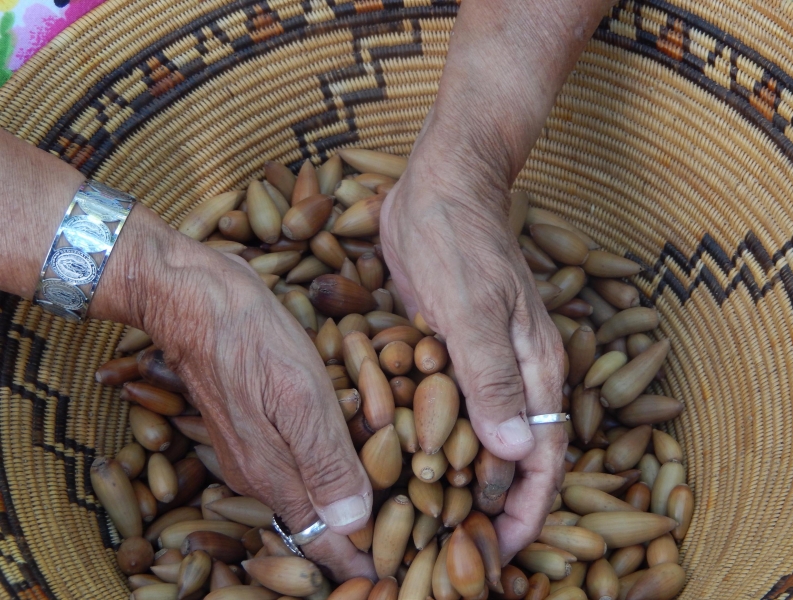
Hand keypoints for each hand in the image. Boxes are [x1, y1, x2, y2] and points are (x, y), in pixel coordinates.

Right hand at [98, 207, 375, 580]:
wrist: (194, 296)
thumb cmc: (250, 337)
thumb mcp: (298, 395)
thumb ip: (325, 462)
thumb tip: (353, 524)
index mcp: (274, 474)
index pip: (320, 541)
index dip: (356, 563)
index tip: (391, 577)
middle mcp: (262, 471)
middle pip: (313, 525)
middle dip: (354, 540)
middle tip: (400, 547)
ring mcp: (256, 447)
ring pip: (307, 494)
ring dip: (342, 508)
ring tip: (386, 512)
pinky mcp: (257, 422)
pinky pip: (298, 463)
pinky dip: (328, 471)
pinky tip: (351, 459)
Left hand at [380, 142, 566, 562]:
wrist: (438, 188)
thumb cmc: (458, 238)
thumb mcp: (472, 306)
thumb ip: (492, 375)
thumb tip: (514, 450)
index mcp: (535, 369)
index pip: (543, 456)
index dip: (529, 510)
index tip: (502, 553)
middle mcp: (513, 375)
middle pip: (512, 458)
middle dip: (491, 507)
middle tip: (452, 551)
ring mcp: (478, 365)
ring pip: (476, 439)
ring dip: (458, 480)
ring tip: (422, 522)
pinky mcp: (447, 353)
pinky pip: (443, 409)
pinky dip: (431, 441)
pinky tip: (400, 464)